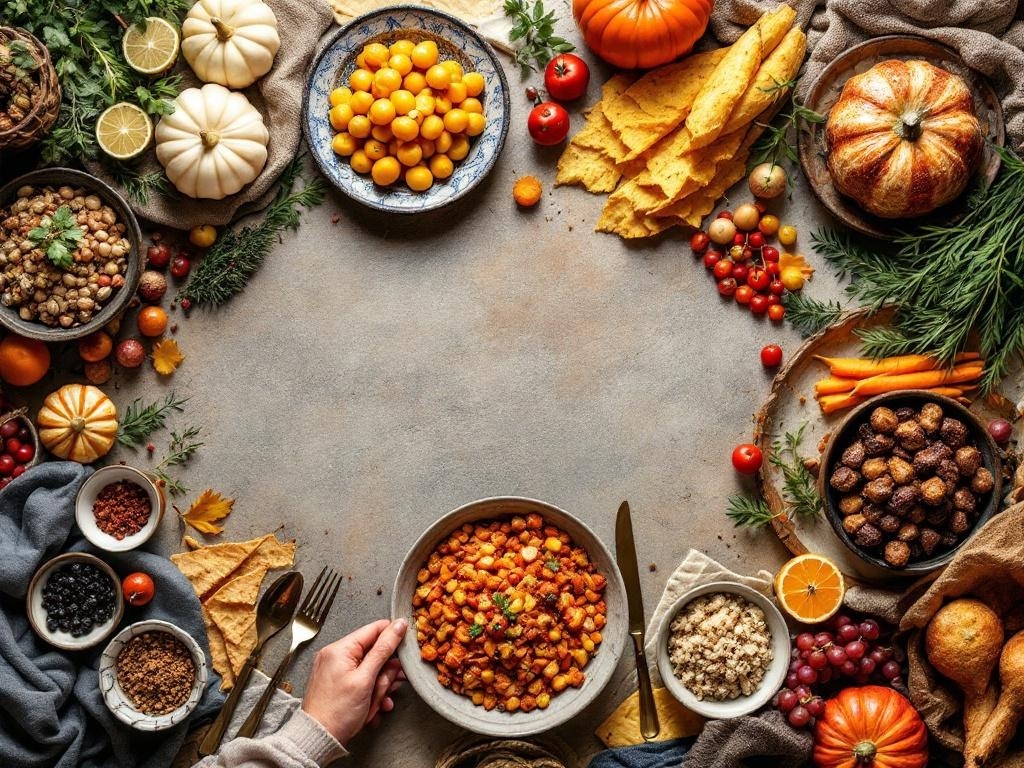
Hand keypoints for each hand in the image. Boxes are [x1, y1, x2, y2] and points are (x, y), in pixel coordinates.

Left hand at [302, 618, 407, 744]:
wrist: (318, 740)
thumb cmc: (338, 712)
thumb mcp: (366, 679)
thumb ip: (383, 650)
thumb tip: (399, 626)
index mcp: (340, 649)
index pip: (374, 629)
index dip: (393, 637)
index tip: (407, 648)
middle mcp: (336, 656)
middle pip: (373, 654)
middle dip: (384, 674)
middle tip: (388, 688)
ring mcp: (336, 671)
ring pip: (370, 671)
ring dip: (379, 688)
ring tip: (377, 704)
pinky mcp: (338, 684)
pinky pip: (361, 682)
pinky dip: (369, 694)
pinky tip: (373, 708)